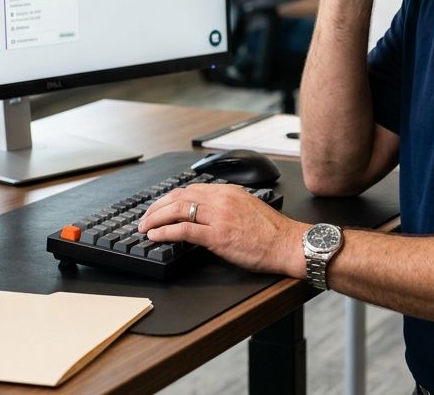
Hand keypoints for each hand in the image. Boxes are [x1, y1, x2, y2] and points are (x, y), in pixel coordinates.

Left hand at [137, 184, 306, 277]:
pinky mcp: (218, 235)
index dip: (170, 198)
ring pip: (177, 210)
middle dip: (157, 207)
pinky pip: (184, 229)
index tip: (160, 207)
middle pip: (179, 196)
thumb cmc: (272, 232)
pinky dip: (165, 232)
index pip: (190, 190)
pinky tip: (155, 236)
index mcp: (228, 191)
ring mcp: (219, 216)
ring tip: (145, 227)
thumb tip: (206, 216)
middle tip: (145, 217)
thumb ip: (226, 207)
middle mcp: (221, 199)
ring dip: (156, 218)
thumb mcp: (248, 208)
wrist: (288, 244)